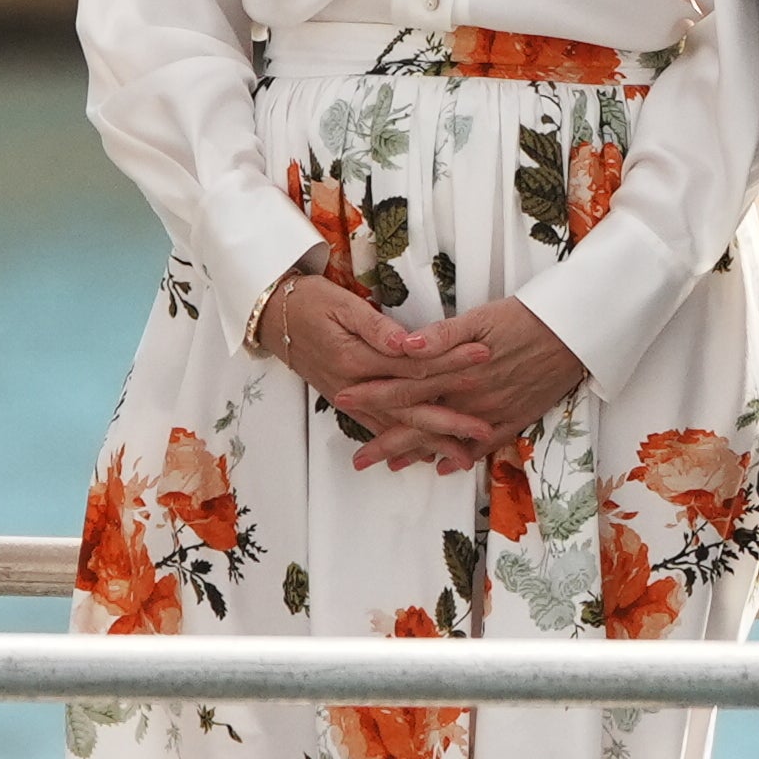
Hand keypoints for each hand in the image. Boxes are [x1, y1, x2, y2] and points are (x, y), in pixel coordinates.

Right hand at [257, 273, 491, 473]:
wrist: (272, 317)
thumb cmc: (309, 303)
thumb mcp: (342, 304)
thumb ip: (376, 327)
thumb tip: (407, 342)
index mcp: (356, 358)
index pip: (413, 364)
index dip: (450, 361)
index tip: (484, 357)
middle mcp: (354, 385)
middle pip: (409, 405)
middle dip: (449, 419)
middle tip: (485, 428)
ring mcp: (350, 398)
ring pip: (396, 424)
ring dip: (430, 442)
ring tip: (464, 456)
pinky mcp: (347, 403)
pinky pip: (378, 428)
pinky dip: (402, 444)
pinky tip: (425, 455)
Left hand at [338, 296, 589, 467]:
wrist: (576, 333)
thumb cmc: (527, 317)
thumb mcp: (481, 317)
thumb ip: (442, 334)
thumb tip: (405, 345)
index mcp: (457, 369)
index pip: (405, 386)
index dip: (373, 395)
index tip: (344, 402)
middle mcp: (471, 396)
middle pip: (420, 422)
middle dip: (386, 441)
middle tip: (359, 459)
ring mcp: (492, 412)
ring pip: (447, 438)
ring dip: (419, 452)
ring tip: (392, 466)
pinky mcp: (515, 418)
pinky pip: (483, 446)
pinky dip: (462, 457)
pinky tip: (445, 467)